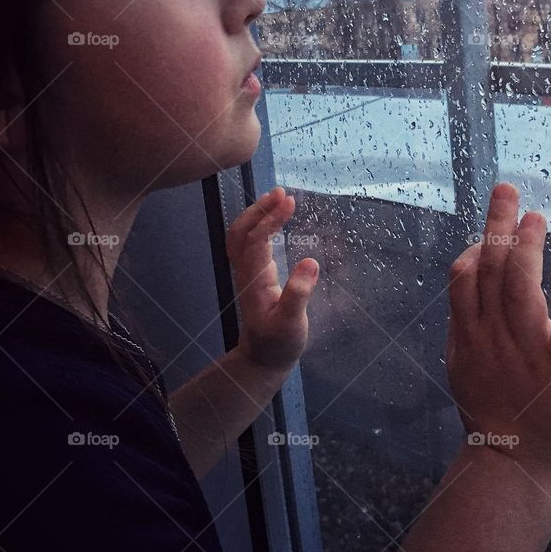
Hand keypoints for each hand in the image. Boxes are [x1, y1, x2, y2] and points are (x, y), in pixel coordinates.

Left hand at [225, 186, 318, 375]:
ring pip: (239, 236)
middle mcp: (246, 273)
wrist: (263, 359)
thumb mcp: (292, 323)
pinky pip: (247, 243)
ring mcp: (247, 273)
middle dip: (258, 209)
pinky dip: (256, 224)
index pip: (256, 240)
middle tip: (281, 192)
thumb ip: (298, 294)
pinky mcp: (252, 275)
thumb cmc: (279, 342)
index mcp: (254, 281)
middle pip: (240, 232)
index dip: (270, 218)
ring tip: (277, 198)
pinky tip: (273, 219)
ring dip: (255, 214)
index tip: (290, 201)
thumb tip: (311, 261)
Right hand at [446, 182, 550, 468]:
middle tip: (508, 189)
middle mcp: (495, 340)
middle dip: (498, 226)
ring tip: (537, 218)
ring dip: (528, 250)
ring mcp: (530, 355)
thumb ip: (466, 315)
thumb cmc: (495, 408)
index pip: (464, 277)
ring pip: (523, 292)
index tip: (495, 222)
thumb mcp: (464, 362)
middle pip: (493, 272)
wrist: (518, 465)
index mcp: (470, 336)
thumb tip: (468, 263)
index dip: (477, 244)